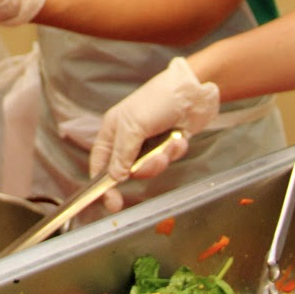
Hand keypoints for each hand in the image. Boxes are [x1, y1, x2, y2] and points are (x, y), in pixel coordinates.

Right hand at [88, 58, 217, 212]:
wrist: (193, 91)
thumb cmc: (158, 99)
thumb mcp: (134, 126)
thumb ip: (122, 153)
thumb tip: (114, 177)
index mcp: (113, 129)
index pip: (100, 162)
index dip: (102, 183)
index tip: (111, 202)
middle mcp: (129, 138)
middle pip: (128, 170)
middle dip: (144, 168)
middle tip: (156, 162)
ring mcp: (149, 142)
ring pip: (150, 167)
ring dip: (161, 158)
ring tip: (169, 144)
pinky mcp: (167, 144)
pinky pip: (167, 159)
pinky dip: (174, 151)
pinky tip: (179, 138)